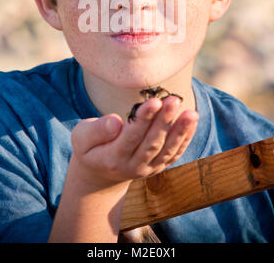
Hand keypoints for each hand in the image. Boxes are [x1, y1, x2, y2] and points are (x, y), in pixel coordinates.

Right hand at [71, 95, 198, 190]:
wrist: (99, 174)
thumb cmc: (89, 147)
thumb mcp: (81, 137)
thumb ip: (96, 130)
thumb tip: (115, 122)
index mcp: (112, 158)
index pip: (131, 137)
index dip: (143, 120)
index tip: (154, 102)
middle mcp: (133, 166)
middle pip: (152, 143)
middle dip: (164, 121)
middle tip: (173, 100)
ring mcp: (148, 169)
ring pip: (167, 151)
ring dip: (180, 131)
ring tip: (191, 113)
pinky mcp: (158, 166)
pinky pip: (175, 154)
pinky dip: (185, 138)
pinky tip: (192, 121)